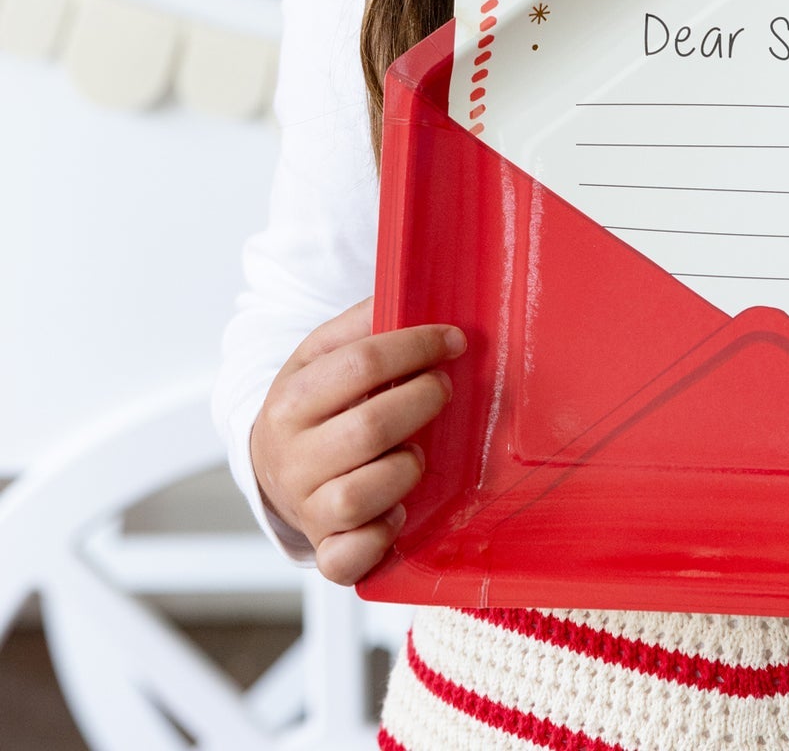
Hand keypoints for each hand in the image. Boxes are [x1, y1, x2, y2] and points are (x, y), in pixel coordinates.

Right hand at [250, 297, 466, 584]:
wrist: (271, 464)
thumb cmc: (314, 403)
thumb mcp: (322, 353)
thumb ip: (362, 323)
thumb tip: (407, 294)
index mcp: (292, 398)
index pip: (362, 363)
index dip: (418, 346)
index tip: (453, 341)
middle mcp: (293, 456)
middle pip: (370, 428)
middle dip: (423, 402)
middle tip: (443, 390)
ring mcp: (306, 507)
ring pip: (362, 496)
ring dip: (406, 469)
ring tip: (417, 452)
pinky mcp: (323, 548)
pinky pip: (350, 558)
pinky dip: (381, 539)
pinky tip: (399, 513)